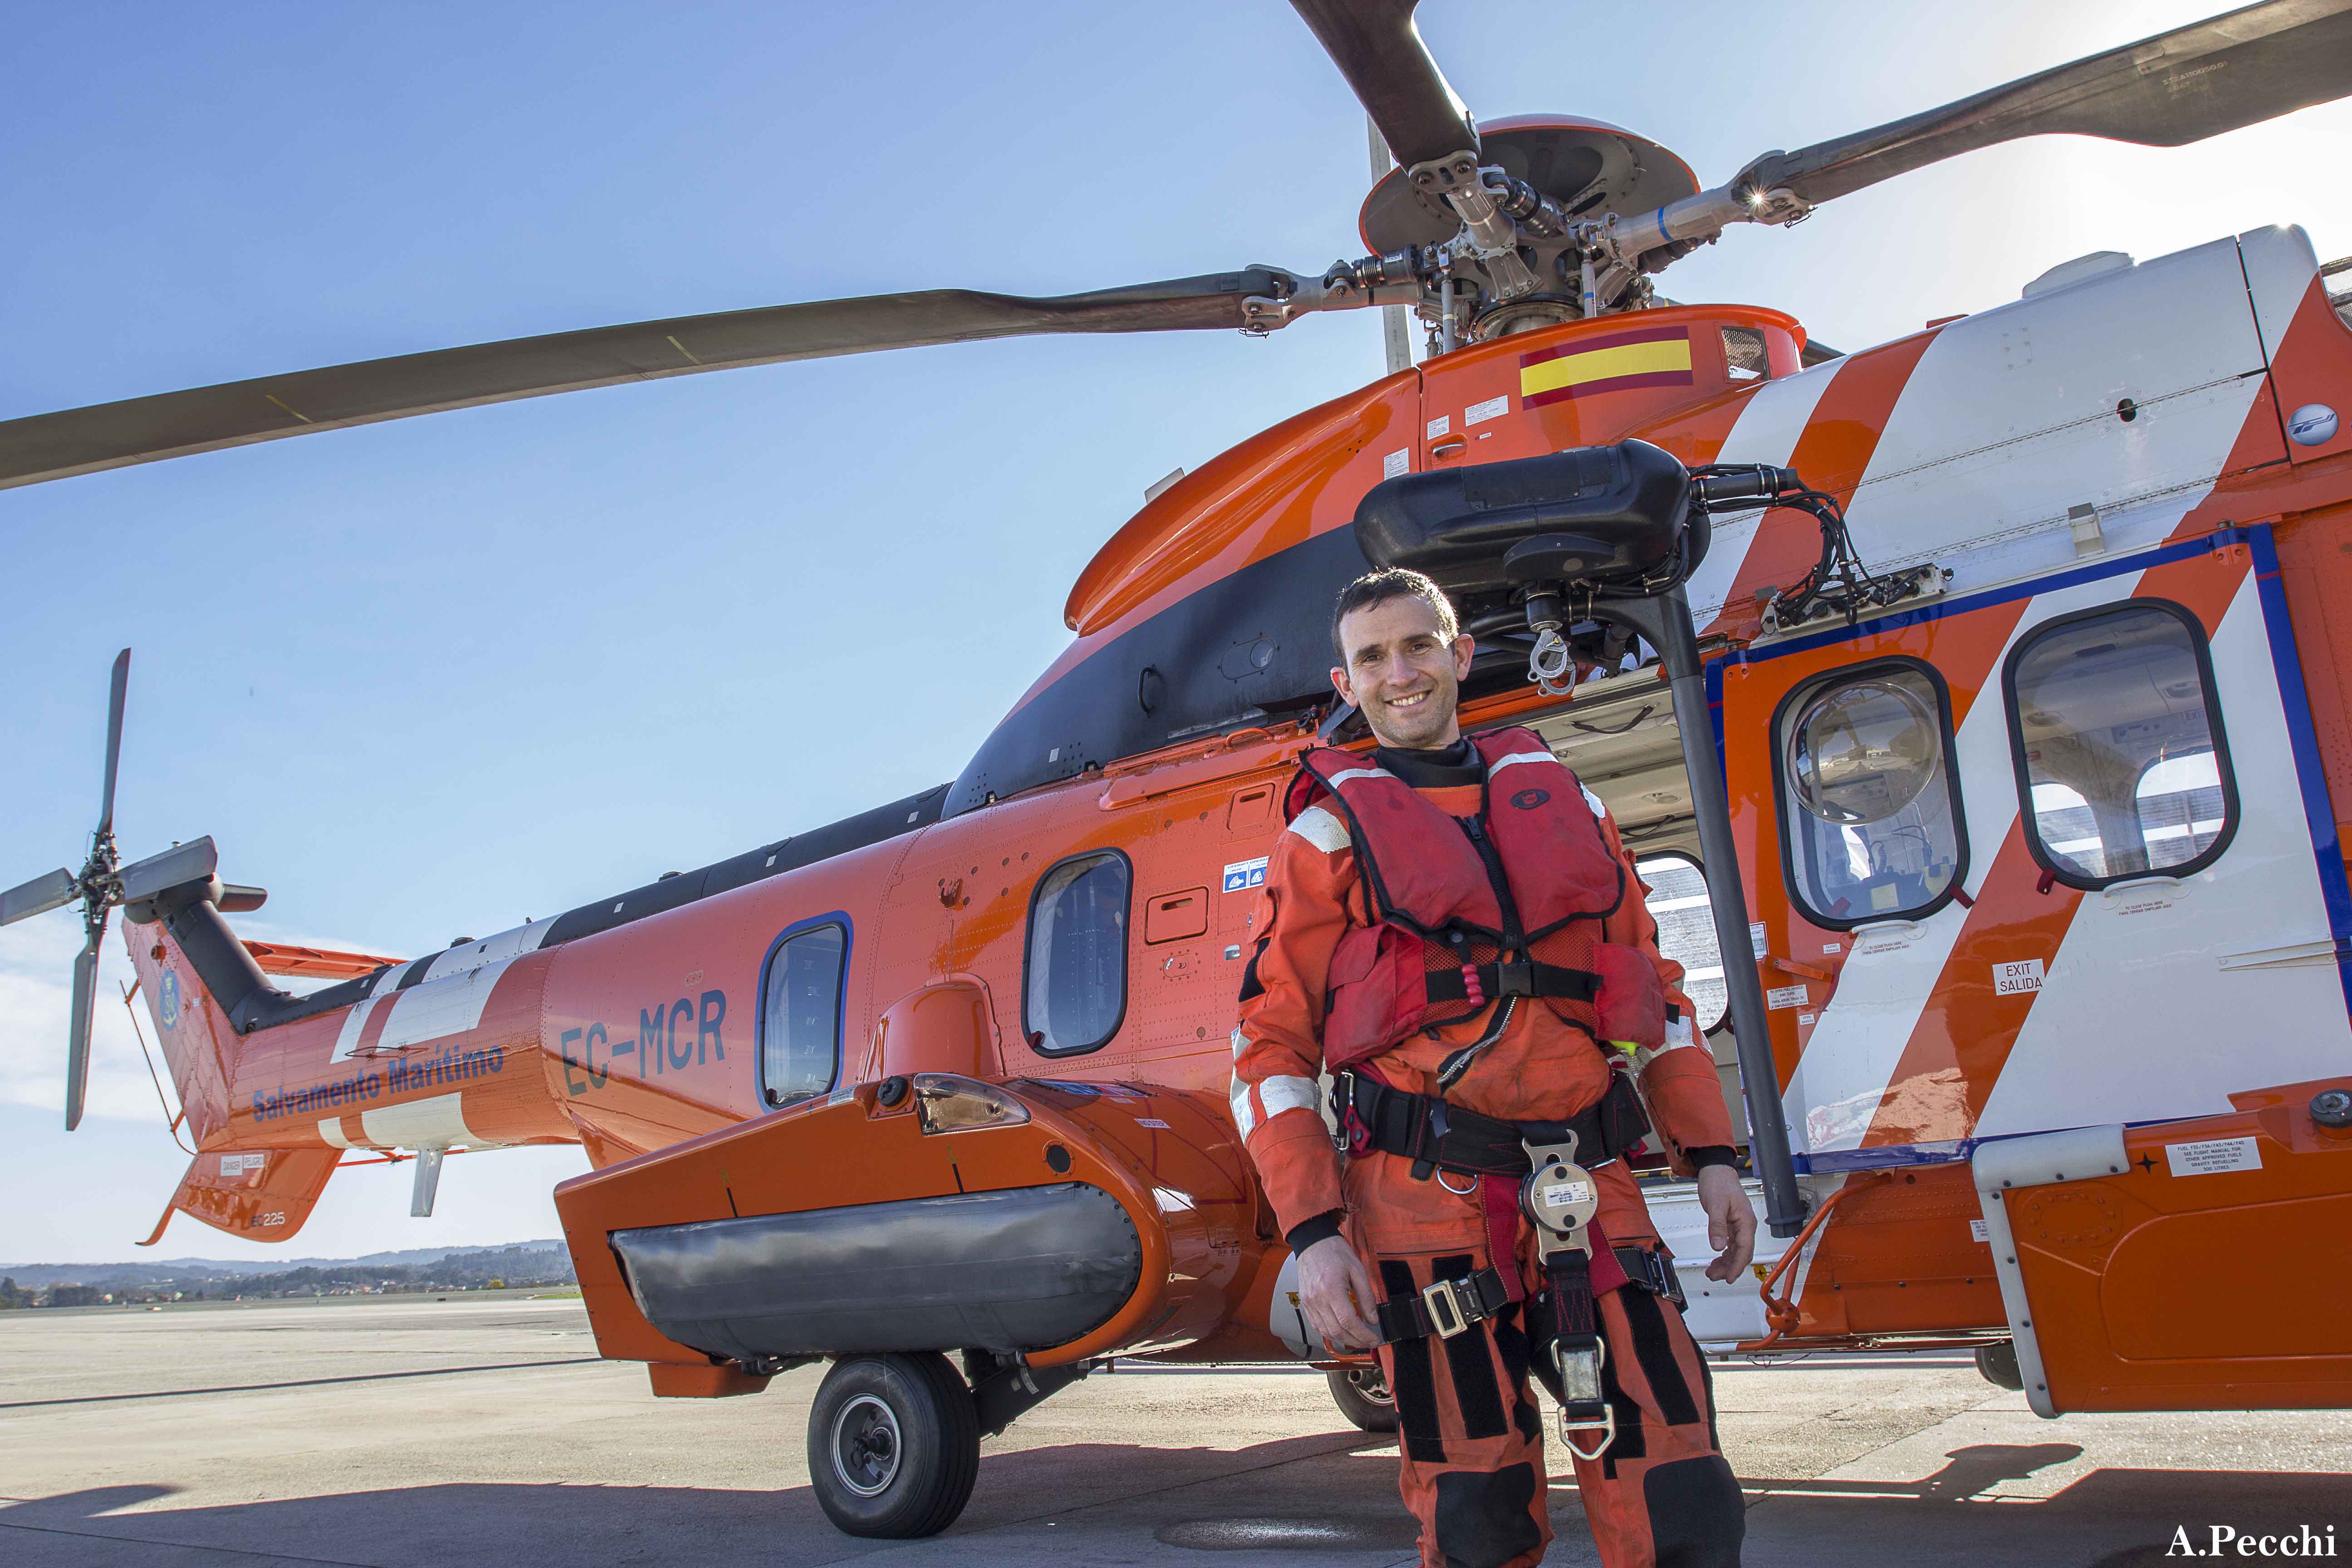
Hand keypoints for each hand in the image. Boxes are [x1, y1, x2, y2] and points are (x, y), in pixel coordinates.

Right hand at [1296, 1235, 1380, 1351]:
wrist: (1313, 1242)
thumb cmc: (1335, 1252)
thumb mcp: (1358, 1270)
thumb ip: (1367, 1296)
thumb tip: (1373, 1319)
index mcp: (1332, 1290)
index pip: (1349, 1322)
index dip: (1363, 1335)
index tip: (1375, 1339)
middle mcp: (1318, 1300)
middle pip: (1337, 1332)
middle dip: (1356, 1341)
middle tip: (1369, 1342)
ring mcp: (1309, 1303)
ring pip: (1326, 1333)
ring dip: (1344, 1340)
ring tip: (1358, 1339)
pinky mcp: (1305, 1304)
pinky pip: (1317, 1326)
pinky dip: (1330, 1333)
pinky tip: (1341, 1331)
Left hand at [1695, 1163, 1757, 1282]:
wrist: (1716, 1170)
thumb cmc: (1718, 1182)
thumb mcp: (1715, 1205)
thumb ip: (1717, 1226)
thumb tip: (1717, 1246)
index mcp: (1746, 1222)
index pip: (1744, 1250)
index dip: (1737, 1266)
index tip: (1729, 1278)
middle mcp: (1746, 1225)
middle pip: (1741, 1253)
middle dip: (1729, 1268)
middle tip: (1714, 1276)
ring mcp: (1740, 1225)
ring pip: (1736, 1250)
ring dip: (1726, 1262)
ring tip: (1713, 1271)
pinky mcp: (1733, 1224)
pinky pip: (1732, 1244)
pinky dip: (1724, 1253)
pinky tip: (1717, 1259)